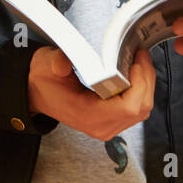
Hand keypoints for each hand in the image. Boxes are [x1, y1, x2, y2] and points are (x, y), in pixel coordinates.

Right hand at [26, 46, 154, 141]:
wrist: (36, 93)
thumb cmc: (44, 80)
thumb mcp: (46, 66)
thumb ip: (56, 63)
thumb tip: (64, 63)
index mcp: (88, 115)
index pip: (128, 107)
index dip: (139, 85)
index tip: (136, 62)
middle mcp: (101, 125)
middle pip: (140, 108)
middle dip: (146, 80)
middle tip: (141, 56)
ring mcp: (107, 126)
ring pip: (142, 110)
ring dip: (146, 85)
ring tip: (139, 62)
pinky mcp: (111, 121)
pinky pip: (136, 109)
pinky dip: (141, 90)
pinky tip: (134, 74)